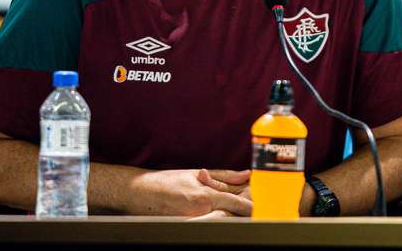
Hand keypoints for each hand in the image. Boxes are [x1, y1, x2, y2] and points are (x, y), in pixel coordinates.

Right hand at [130, 169, 251, 216]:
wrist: (140, 194)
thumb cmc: (166, 181)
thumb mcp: (195, 173)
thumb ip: (224, 176)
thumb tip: (245, 175)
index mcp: (204, 195)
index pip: (235, 202)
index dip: (250, 204)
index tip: (261, 205)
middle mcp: (200, 211)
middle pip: (231, 214)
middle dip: (243, 210)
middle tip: (254, 204)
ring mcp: (194, 222)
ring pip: (222, 220)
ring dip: (231, 214)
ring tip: (239, 208)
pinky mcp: (188, 228)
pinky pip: (209, 224)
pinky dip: (218, 218)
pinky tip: (221, 213)